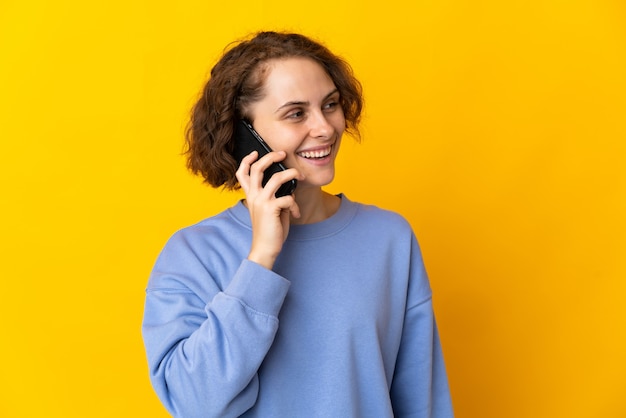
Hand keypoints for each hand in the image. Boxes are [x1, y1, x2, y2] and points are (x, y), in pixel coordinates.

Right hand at [236, 150, 301, 269]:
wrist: (265, 248)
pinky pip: (288, 198)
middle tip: (283, 154)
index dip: (247, 160)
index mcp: (251, 195)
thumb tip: (289, 187)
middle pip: (258, 168)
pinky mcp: (271, 208)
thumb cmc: (270, 229)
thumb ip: (275, 196)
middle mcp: (253, 196)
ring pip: (277, 178)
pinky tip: (296, 214)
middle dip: (271, 157)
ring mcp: (261, 201)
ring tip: (300, 176)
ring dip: (292, 174)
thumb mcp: (270, 209)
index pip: (242, 173)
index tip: (256, 152)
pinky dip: (295, 205)